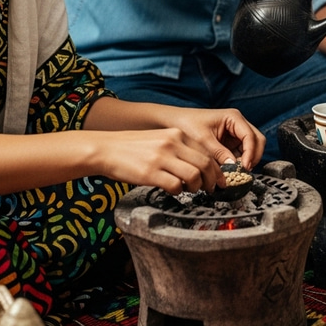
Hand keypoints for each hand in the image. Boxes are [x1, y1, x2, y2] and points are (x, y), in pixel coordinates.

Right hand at [90, 127, 234, 194]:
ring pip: (194, 175)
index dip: (216, 168)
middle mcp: (172, 143)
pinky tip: (174, 190)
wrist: (106, 149)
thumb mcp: (160, 140)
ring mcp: (161, 157)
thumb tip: (198, 167)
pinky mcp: (150, 172)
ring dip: (197, 187)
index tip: (219, 178)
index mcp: (176, 134)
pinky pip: (175, 185)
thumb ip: (178, 149)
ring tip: (193, 191)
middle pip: (205, 163)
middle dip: (212, 179)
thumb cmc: (133, 148)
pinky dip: (179, 191)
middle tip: (212, 189)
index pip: (206, 151)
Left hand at [164, 106, 265, 171]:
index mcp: (234, 118)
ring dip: (245, 161)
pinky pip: (240, 154)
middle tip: (244, 171)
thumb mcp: (203, 140)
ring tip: (234, 173)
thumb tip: (232, 167)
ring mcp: (235, 134)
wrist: (173, 123)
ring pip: (251, 149)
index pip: (250, 136)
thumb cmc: (187, 124)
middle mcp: (237, 124)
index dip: (251, 153)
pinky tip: (229, 170)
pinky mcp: (229, 143)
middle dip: (253, 157)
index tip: (245, 167)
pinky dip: (237, 163)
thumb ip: (219, 153)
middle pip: (257, 141)